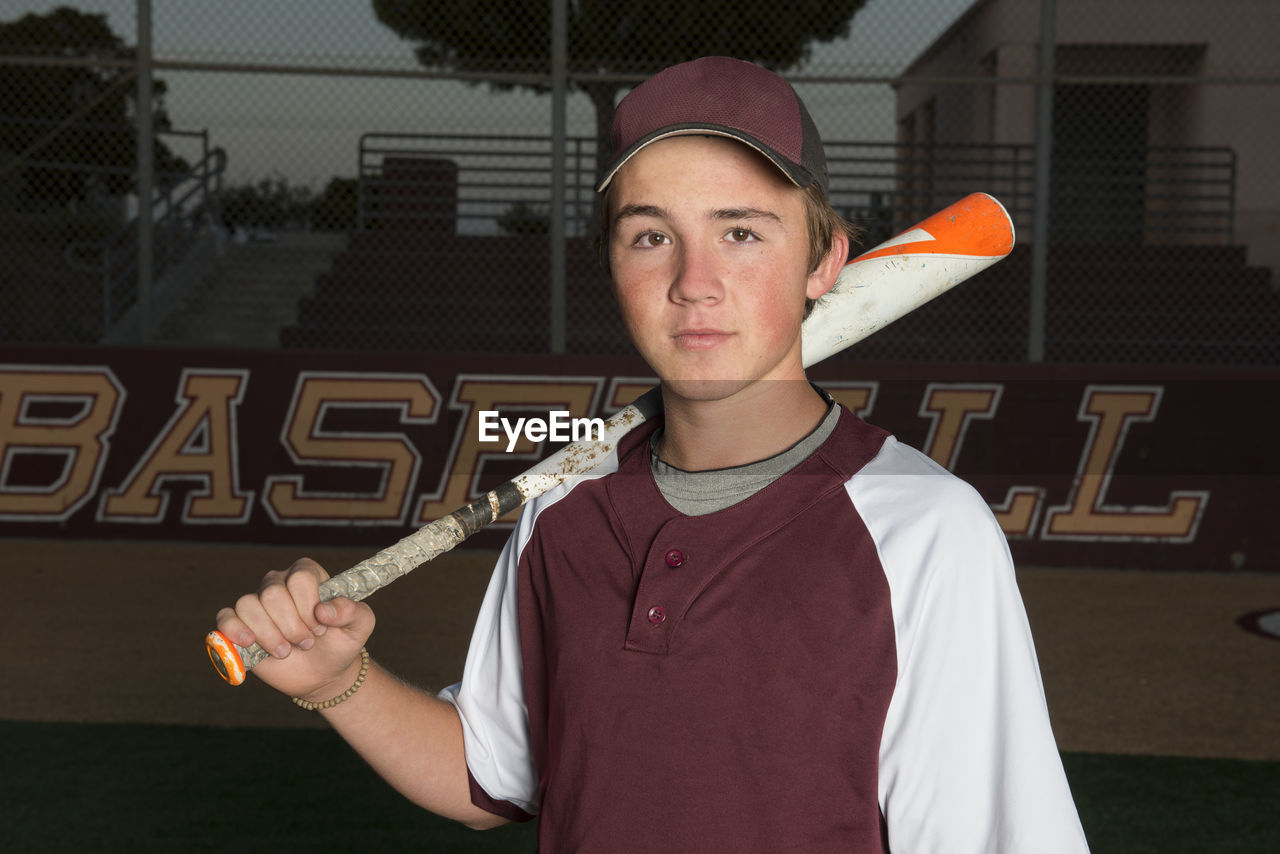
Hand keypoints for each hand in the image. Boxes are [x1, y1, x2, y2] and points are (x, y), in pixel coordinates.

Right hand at [214, 557, 374, 700]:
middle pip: (272, 593)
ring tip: (286, 651)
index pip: (300, 578)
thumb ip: (352, 612)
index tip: (320, 627)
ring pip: (248, 604)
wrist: (323, 673)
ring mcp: (257, 604)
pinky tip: (250, 643)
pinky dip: (233, 630)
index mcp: (307, 575)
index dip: (308, 606)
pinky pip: (225, 617)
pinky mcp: (240, 626)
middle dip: (291, 626)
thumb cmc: (341, 643)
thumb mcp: (360, 626)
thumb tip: (324, 610)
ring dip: (268, 634)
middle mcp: (278, 583)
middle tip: (306, 643)